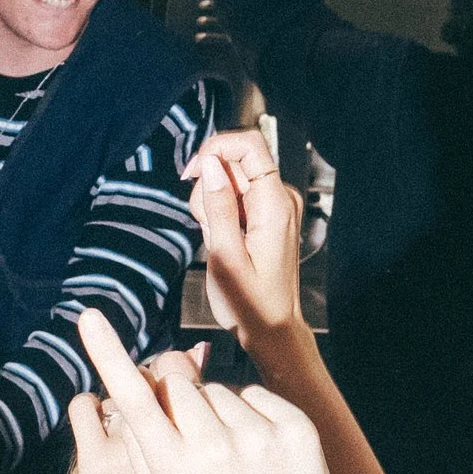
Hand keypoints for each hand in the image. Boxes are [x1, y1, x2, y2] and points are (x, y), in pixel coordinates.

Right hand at [77, 309, 338, 473]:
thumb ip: (141, 441)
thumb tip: (135, 379)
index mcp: (174, 470)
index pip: (134, 400)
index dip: (109, 355)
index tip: (89, 316)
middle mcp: (215, 451)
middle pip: (178, 383)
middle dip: (179, 397)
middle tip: (197, 438)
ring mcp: (259, 439)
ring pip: (217, 389)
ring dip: (218, 411)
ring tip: (234, 455)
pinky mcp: (294, 428)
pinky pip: (254, 394)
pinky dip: (253, 413)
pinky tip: (260, 450)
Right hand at [189, 132, 305, 343]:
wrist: (271, 328)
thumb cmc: (250, 303)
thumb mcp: (224, 256)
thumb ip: (217, 206)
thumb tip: (210, 165)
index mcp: (275, 204)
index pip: (249, 145)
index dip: (216, 149)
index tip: (192, 174)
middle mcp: (280, 198)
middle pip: (234, 161)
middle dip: (208, 185)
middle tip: (206, 225)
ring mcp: (275, 205)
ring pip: (230, 178)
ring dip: (211, 202)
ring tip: (216, 238)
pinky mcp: (266, 214)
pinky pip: (235, 196)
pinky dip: (220, 211)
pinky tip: (222, 238)